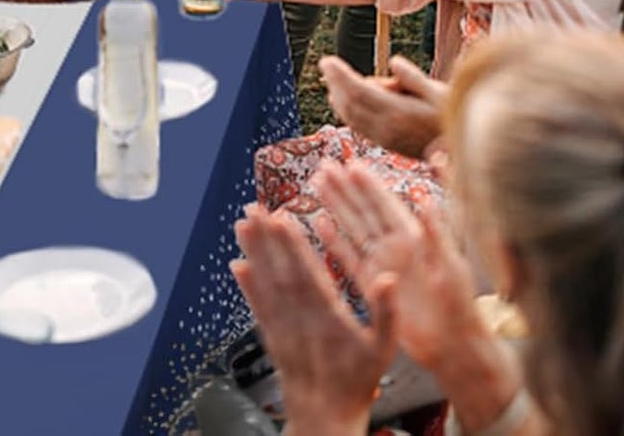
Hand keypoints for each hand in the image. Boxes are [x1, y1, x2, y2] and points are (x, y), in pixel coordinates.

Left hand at [232, 203, 397, 433]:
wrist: (326, 419)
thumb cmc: (358, 382)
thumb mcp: (384, 350)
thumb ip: (387, 312)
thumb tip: (387, 278)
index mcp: (329, 317)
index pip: (308, 273)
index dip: (294, 245)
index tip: (282, 218)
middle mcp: (301, 319)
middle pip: (280, 271)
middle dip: (266, 238)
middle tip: (253, 207)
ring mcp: (282, 328)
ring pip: (265, 284)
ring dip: (252, 253)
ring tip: (242, 223)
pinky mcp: (271, 338)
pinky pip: (256, 308)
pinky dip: (245, 286)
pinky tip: (236, 265)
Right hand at [313, 161, 479, 371]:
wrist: (452, 345)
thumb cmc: (459, 305)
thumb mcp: (450, 266)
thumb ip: (436, 233)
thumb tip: (424, 199)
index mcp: (413, 238)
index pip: (386, 204)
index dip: (369, 184)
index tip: (352, 164)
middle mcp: (394, 246)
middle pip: (364, 210)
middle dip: (345, 187)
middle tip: (326, 165)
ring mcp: (381, 263)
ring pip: (353, 227)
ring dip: (336, 205)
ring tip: (318, 183)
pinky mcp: (370, 283)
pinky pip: (348, 257)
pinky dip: (334, 241)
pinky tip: (319, 224)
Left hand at [319, 54, 444, 158]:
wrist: (466, 152)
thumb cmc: (456, 116)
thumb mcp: (442, 93)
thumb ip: (415, 78)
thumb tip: (394, 61)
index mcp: (399, 113)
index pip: (359, 91)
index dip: (340, 75)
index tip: (327, 60)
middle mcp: (388, 129)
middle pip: (350, 104)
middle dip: (335, 83)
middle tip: (325, 64)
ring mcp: (387, 140)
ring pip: (352, 118)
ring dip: (338, 98)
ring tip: (331, 80)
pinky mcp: (389, 145)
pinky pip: (360, 127)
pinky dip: (347, 112)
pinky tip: (343, 102)